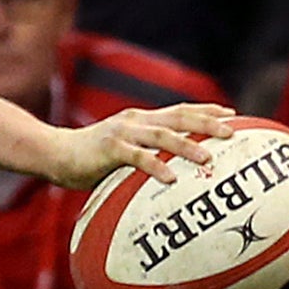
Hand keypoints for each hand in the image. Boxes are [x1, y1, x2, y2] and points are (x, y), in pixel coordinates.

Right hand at [43, 100, 226, 189]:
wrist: (55, 153)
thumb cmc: (92, 158)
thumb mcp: (124, 150)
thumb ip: (146, 152)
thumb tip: (174, 170)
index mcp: (142, 119)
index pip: (180, 110)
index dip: (206, 110)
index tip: (233, 114)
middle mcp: (136, 120)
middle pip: (179, 117)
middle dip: (207, 123)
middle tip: (232, 133)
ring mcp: (123, 132)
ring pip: (162, 135)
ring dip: (187, 146)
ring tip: (208, 158)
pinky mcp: (109, 148)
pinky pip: (137, 158)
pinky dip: (155, 167)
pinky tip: (170, 179)